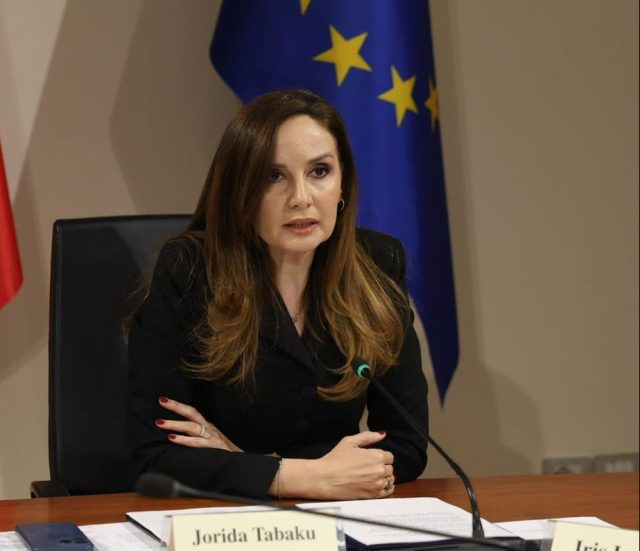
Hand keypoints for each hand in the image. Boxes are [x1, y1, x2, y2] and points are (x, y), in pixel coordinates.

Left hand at [156, 396, 242, 451]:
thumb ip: (197, 439)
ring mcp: (212, 437)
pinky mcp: (214, 447)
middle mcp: (209, 429)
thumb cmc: (223, 454)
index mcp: (207, 427)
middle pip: (191, 413)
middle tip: (162, 401)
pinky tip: (173, 439)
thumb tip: (175, 438)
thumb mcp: (210, 442)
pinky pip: (197, 442)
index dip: (178, 405)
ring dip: (175, 424)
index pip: (191, 412)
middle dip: (176, 406)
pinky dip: (185, 440)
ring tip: (160, 423)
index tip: (163, 400)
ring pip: (192, 427)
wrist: (242, 463)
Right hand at [278, 431, 393, 499]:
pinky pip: (387, 492)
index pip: (389, 456)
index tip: (372, 458)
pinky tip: (376, 485)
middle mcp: (379, 470)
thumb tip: (381, 434)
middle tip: (369, 467)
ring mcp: (377, 484)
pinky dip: (384, 488)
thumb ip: (368, 436)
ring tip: (370, 476)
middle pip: (390, 468)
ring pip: (389, 480)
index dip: (381, 456)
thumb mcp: (350, 441)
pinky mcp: (372, 495)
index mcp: (376, 456)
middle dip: (382, 466)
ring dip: (383, 477)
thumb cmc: (335, 459)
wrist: (324, 478)